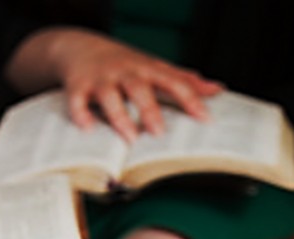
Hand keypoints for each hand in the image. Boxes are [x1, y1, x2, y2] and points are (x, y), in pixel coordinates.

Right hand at [9, 29, 221, 140]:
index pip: (173, 82)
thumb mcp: (154, 67)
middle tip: (159, 133)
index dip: (190, 100)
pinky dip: (81, 114)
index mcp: (147, 69)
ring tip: (129, 137)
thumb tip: (216, 90)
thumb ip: (182, 80)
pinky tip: (87, 129)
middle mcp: (125, 72)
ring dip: (120, 116)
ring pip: (110, 95)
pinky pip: (77, 100)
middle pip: (140, 88)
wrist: (79, 45)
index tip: (205, 119)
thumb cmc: (124, 64)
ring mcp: (101, 79)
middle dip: (150, 110)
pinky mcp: (78, 86)